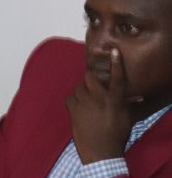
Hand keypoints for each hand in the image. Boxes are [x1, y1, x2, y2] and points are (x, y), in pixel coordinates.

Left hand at [66, 48, 133, 163]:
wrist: (101, 153)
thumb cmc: (117, 136)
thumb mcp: (126, 119)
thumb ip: (127, 104)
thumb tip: (136, 97)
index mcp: (115, 100)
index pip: (117, 78)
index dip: (116, 63)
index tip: (113, 51)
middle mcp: (99, 98)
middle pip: (90, 77)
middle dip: (91, 80)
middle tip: (94, 89)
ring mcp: (84, 103)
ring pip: (79, 87)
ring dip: (83, 92)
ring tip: (88, 104)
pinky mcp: (72, 109)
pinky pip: (70, 97)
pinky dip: (74, 101)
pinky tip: (79, 109)